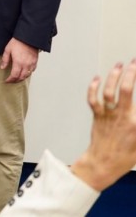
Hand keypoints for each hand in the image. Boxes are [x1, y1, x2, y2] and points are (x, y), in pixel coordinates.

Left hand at [1, 37, 38, 82]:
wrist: (28, 37)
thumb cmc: (18, 42)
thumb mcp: (8, 50)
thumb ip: (5, 60)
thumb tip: (2, 67)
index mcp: (18, 62)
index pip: (14, 75)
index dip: (10, 80)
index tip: (6, 81)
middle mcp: (26, 65)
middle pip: (21, 77)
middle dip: (15, 81)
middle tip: (11, 81)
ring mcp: (31, 63)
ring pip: (27, 75)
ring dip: (22, 78)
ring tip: (17, 78)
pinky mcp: (35, 61)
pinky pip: (32, 70)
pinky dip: (28, 73)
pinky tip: (24, 72)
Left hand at [70, 59, 135, 190]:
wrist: (103, 163)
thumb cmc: (126, 156)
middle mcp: (123, 117)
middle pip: (126, 90)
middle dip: (132, 73)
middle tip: (135, 62)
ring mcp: (108, 115)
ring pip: (109, 91)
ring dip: (113, 76)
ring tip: (119, 65)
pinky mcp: (97, 116)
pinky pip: (93, 99)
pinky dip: (93, 87)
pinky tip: (97, 78)